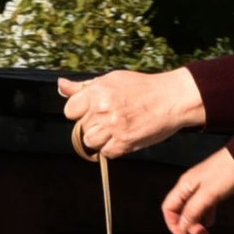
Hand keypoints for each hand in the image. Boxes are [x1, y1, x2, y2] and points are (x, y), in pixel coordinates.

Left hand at [59, 68, 204, 159]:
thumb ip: (83, 86)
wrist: (171, 98)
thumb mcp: (111, 80)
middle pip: (81, 128)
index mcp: (97, 92)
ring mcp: (113, 128)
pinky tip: (124, 136)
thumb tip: (61, 85)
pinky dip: (113, 148)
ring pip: (91, 142)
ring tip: (116, 128)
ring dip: (101, 138)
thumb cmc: (142, 88)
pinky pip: (107, 153)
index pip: (70, 111)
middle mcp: (103, 110)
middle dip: (92, 125)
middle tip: (110, 118)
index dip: (79, 112)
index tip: (91, 111)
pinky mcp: (125, 143)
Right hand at [163, 148, 233, 233]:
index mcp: (184, 186)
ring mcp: (201, 188)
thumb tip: (182, 227)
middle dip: (189, 227)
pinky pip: (204, 206)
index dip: (174, 225)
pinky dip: (206, 216)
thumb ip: (193, 211)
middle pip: (181, 212)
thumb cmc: (227, 173)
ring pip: (193, 210)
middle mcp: (189, 187)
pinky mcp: (213, 189)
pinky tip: (211, 223)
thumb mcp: (209, 195)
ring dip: (198, 224)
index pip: (168, 209)